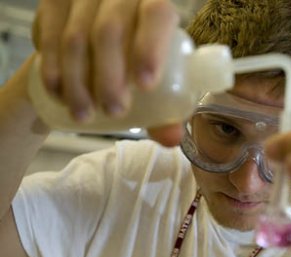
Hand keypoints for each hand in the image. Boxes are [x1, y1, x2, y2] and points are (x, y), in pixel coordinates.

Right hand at [32, 0, 181, 145]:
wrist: (96, 36)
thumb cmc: (134, 59)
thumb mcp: (153, 76)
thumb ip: (163, 108)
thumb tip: (172, 140)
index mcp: (154, 4)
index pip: (156, 14)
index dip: (150, 47)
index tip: (145, 85)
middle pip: (110, 31)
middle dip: (108, 78)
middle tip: (114, 110)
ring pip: (76, 37)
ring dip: (77, 82)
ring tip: (84, 113)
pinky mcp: (54, 2)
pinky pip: (49, 36)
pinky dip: (53, 70)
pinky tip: (59, 94)